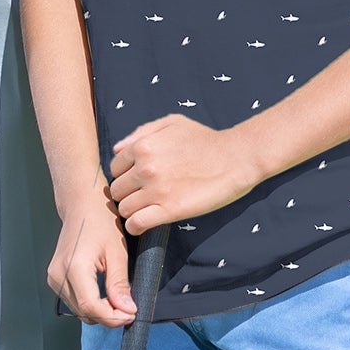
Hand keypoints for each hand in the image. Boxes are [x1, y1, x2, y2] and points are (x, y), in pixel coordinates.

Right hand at [48, 191, 135, 326]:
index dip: (114, 317)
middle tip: (128, 306)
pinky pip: (74, 302)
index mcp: (74, 267)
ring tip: (117, 298)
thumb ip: (119, 284)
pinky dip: (91, 304)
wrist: (81, 204)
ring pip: (80, 310)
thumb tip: (126, 310)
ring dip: (100, 311)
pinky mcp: (54, 278)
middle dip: (109, 315)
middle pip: (85, 312)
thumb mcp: (117, 252)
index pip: (92, 308)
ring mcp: (54, 277)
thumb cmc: (99, 220)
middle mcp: (59, 274)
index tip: (132, 314)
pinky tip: (103, 293)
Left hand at [107, 116, 261, 233]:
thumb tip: (117, 149)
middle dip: (126, 193)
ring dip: (131, 211)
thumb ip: (141, 132)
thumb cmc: (204, 139)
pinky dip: (135, 226)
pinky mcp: (170, 210)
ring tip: (144, 210)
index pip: (115, 168)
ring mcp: (156, 190)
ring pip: (124, 208)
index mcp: (142, 146)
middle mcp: (144, 168)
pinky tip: (142, 224)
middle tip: (140, 196)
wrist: (234, 158)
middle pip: (117, 190)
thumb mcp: (171, 123)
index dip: (124, 175)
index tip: (135, 181)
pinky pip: (137, 224)